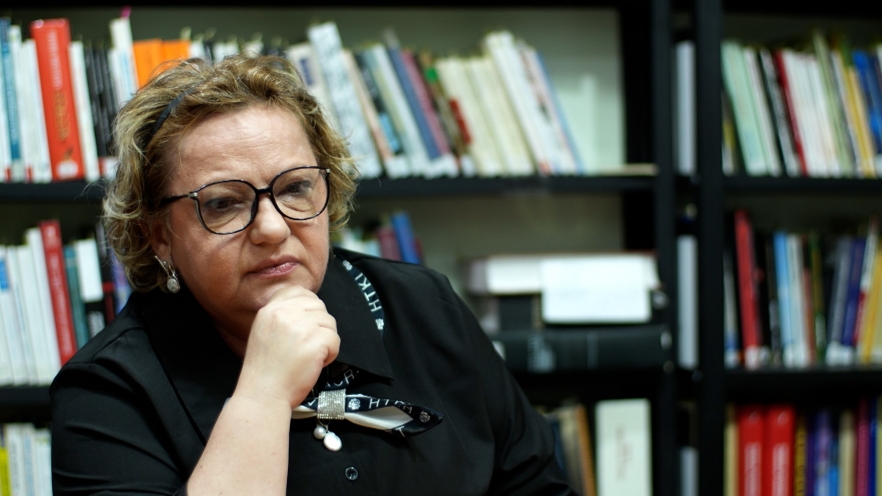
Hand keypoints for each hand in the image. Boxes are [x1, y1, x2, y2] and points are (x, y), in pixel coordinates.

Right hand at [235, 285, 338, 409]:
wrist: (263, 394)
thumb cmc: (265, 370)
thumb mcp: (263, 331)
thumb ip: (281, 316)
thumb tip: (307, 307)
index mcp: (270, 310)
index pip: (299, 291)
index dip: (309, 306)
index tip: (307, 323)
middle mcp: (284, 313)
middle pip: (318, 306)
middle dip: (319, 326)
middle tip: (308, 345)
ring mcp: (300, 327)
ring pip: (329, 323)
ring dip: (325, 341)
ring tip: (309, 356)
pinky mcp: (315, 342)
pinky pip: (335, 339)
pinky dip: (330, 353)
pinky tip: (316, 363)